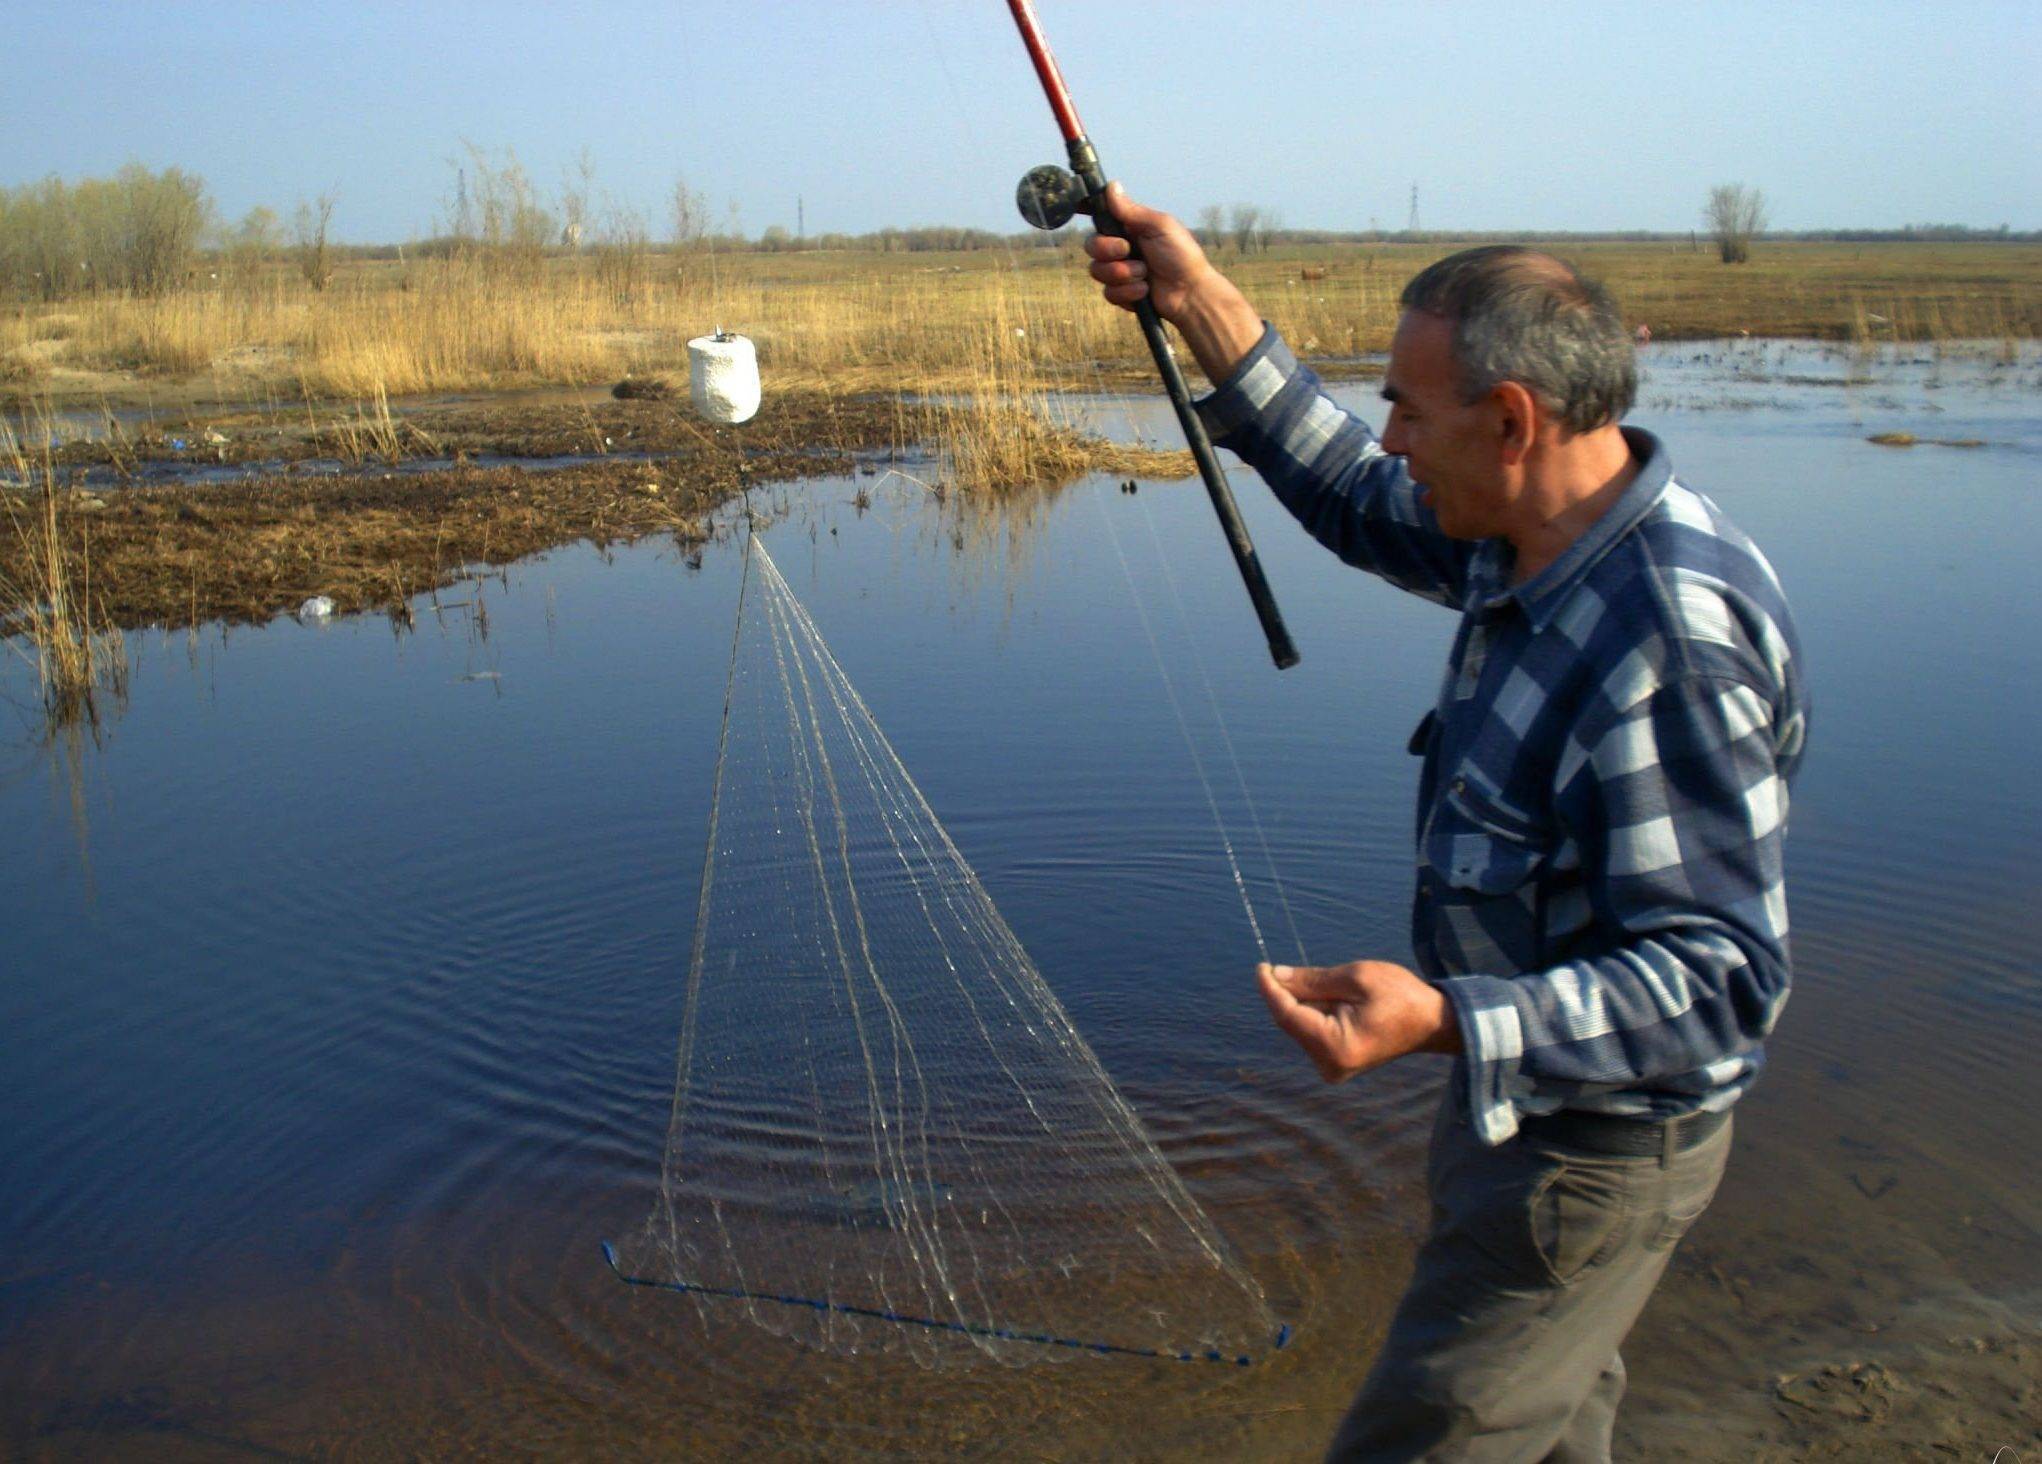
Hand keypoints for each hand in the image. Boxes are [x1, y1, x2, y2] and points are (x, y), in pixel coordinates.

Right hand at [1086, 185, 1263, 384]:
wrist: (1190, 293)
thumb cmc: (1181, 255)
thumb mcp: (1159, 226)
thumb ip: (1132, 211)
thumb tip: (1112, 185)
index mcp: (1129, 227)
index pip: (1100, 216)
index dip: (1087, 211)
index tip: (1079, 208)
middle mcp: (1121, 247)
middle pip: (1091, 245)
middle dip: (1107, 249)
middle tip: (1128, 251)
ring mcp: (1120, 271)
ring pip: (1097, 270)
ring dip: (1122, 273)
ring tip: (1145, 274)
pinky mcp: (1121, 293)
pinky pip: (1108, 292)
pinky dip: (1127, 292)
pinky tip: (1145, 290)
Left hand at [1256, 960, 1462, 1082]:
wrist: (1431, 1021)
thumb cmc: (1399, 995)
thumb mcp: (1356, 977)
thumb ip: (1313, 980)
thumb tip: (1277, 976)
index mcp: (1336, 1046)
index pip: (1287, 1015)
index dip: (1270, 989)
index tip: (1261, 966)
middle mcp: (1329, 1064)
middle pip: (1293, 1020)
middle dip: (1290, 992)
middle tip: (1295, 967)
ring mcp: (1332, 1067)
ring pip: (1301, 1025)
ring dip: (1307, 1001)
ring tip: (1339, 988)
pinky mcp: (1335, 1063)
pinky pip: (1312, 1031)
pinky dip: (1316, 1011)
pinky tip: (1337, 1001)